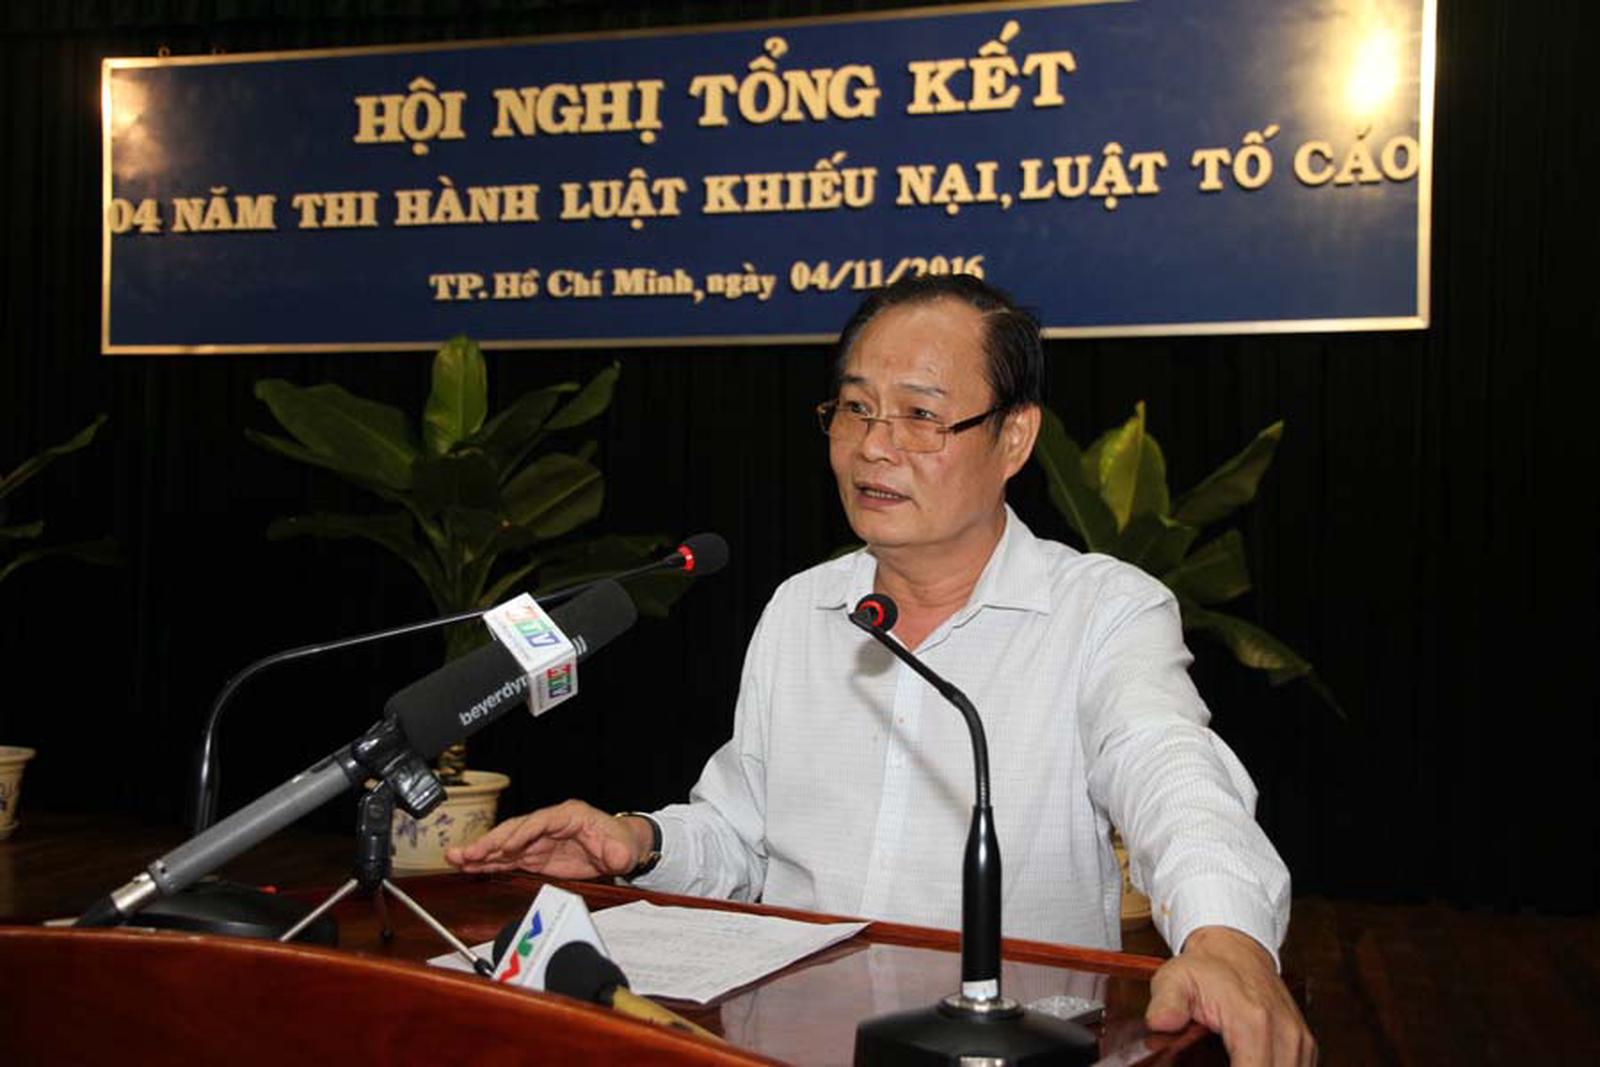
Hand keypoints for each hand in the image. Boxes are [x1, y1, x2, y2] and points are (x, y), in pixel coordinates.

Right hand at [444, 798, 649, 878]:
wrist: (622, 849)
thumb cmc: (621, 842)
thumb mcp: (623, 849)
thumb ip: (617, 853)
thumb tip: (614, 857)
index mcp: (569, 815)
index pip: (540, 822)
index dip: (522, 834)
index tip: (507, 846)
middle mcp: (549, 824)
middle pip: (515, 830)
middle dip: (491, 841)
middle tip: (466, 852)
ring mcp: (539, 840)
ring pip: (505, 844)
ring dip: (482, 852)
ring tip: (456, 858)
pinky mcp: (535, 855)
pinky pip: (508, 858)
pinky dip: (489, 863)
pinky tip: (469, 867)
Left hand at [1145, 925, 1314, 1066]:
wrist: (1235, 950)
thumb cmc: (1207, 968)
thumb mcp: (1174, 979)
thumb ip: (1166, 1003)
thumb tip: (1160, 1023)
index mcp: (1253, 1020)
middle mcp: (1284, 1032)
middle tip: (1215, 1065)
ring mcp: (1299, 1041)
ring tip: (1232, 1062)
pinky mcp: (1305, 1046)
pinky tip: (1250, 1064)